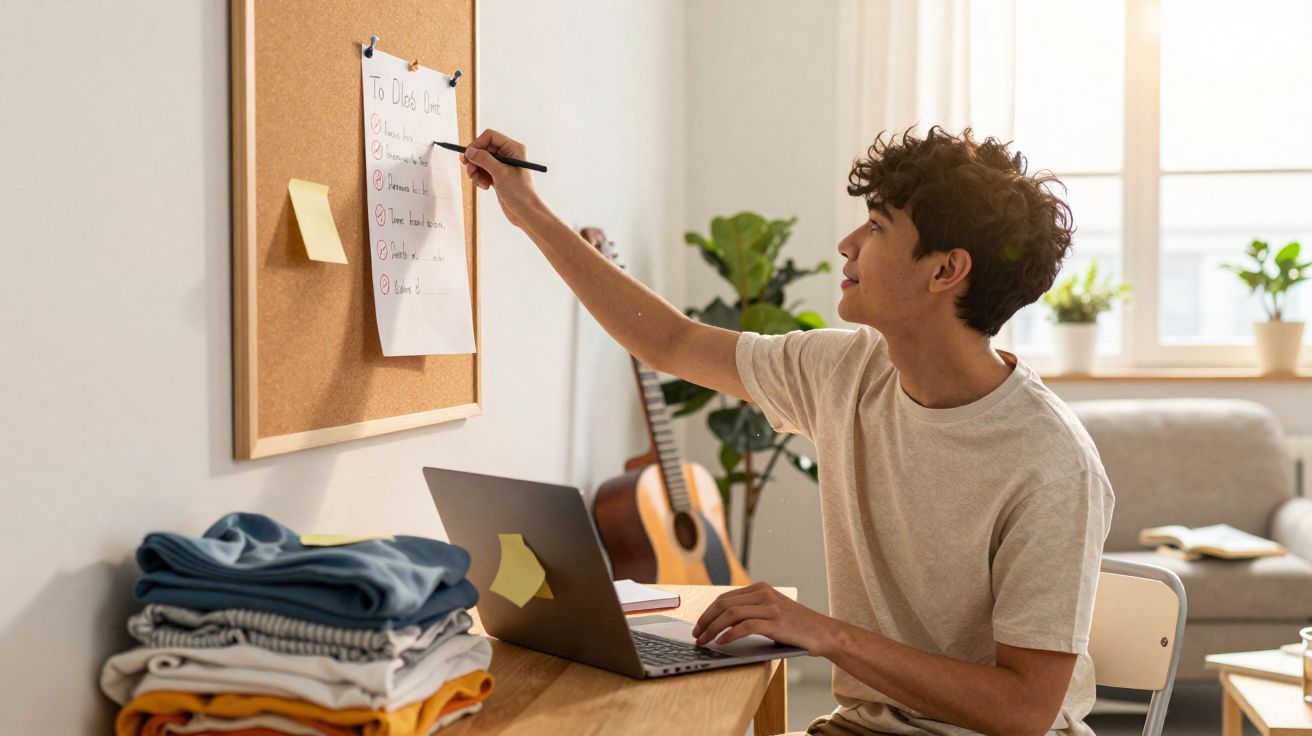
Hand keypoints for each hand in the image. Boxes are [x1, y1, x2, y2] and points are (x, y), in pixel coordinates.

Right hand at [461, 128, 541, 228]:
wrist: (525, 212)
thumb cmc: (519, 192)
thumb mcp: (500, 173)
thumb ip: (484, 160)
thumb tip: (469, 151)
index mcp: (513, 148)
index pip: (490, 136)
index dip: (477, 144)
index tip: (468, 156)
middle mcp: (508, 154)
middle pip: (482, 148)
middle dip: (474, 160)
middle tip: (469, 171)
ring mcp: (502, 165)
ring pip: (480, 161)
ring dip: (476, 171)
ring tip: (480, 182)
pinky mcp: (497, 176)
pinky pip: (482, 171)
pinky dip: (479, 178)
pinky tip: (485, 187)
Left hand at [691, 581, 834, 654]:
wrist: (823, 633)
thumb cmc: (796, 626)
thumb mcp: (772, 611)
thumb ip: (752, 611)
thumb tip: (721, 623)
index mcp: (761, 588)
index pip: (725, 597)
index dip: (708, 612)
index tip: (699, 625)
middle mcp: (764, 594)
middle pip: (724, 603)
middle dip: (706, 620)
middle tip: (697, 634)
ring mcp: (770, 607)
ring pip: (731, 614)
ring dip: (713, 628)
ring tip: (705, 641)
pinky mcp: (776, 623)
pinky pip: (745, 626)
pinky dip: (729, 634)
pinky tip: (722, 642)